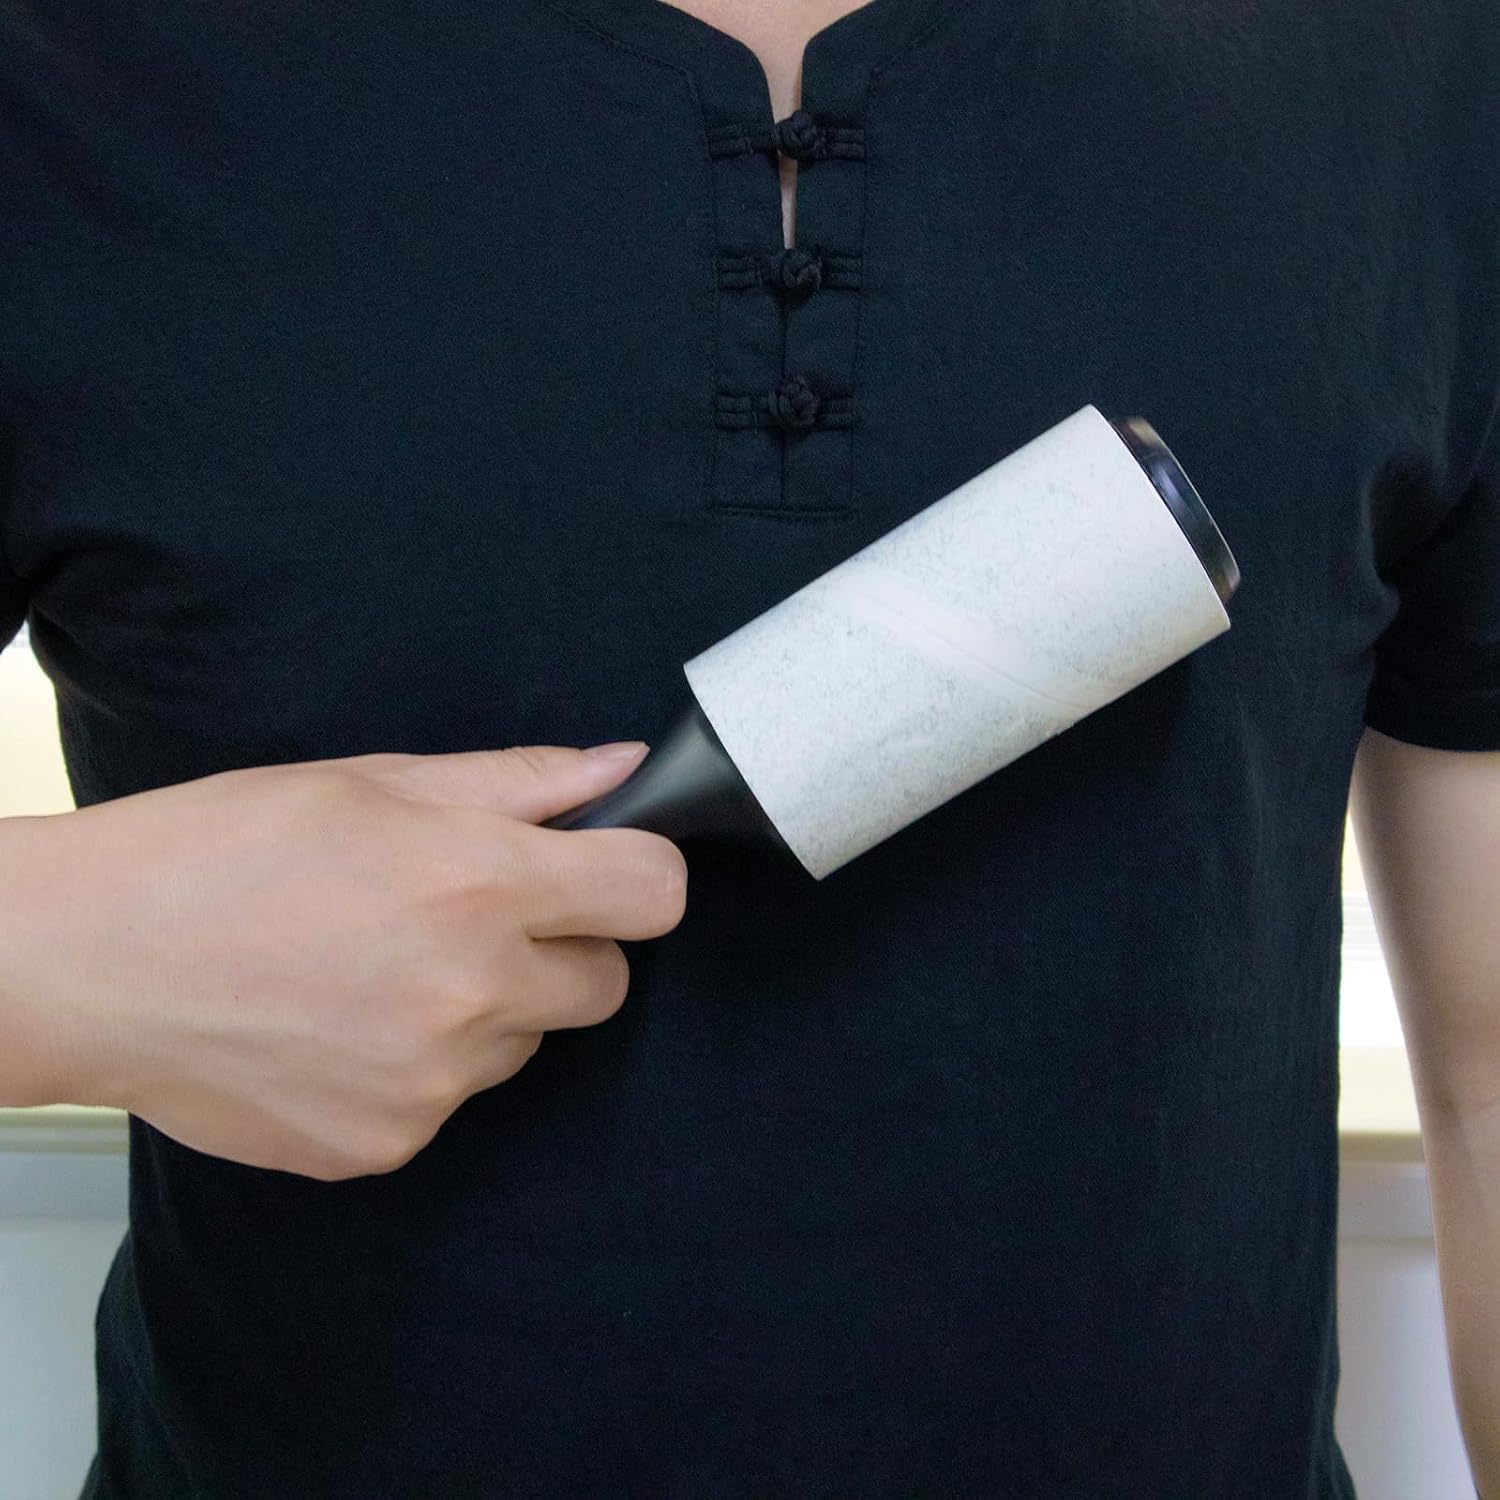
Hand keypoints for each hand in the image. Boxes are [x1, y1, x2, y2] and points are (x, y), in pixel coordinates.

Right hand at [0, 742, 684, 1178]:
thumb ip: (518, 783)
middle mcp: (471, 992)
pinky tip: (340, 1027)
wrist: (84, 963)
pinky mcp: (385, 1145)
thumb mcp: (371, 784)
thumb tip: (622, 770)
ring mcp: (431, 1084)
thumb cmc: (220, 850)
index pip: (654, 894)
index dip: (637, 874)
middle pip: (608, 983)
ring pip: (526, 1045)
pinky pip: (453, 1102)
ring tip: (379, 969)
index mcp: (477, 882)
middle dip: (563, 946)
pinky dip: (421, 1070)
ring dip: (487, 1010)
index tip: (604, 869)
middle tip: (470, 917)